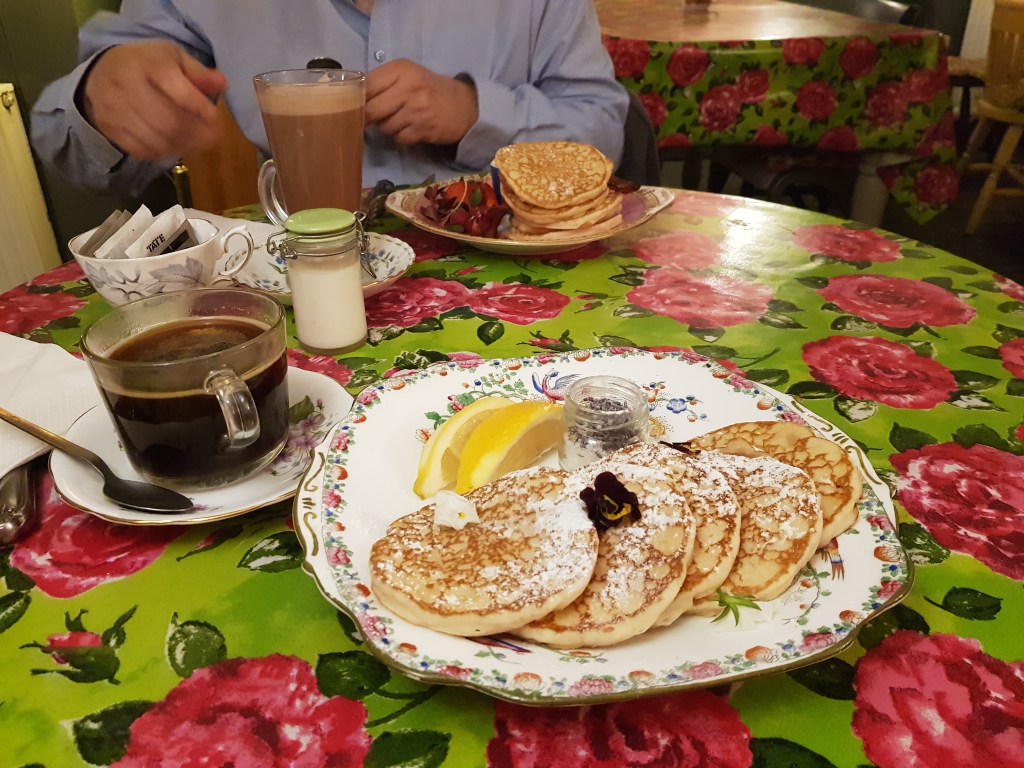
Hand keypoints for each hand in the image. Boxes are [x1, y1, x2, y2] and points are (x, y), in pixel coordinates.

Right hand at [82, 41, 226, 161]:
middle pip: (168, 120)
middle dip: (196, 132)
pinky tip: (175, 145)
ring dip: (183, 146)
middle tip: (211, 136)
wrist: (102, 74)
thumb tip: (222, 84)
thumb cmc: (148, 66)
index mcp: (147, 62)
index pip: (175, 86)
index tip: (216, 118)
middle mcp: (126, 83)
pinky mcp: (110, 128)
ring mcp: (115, 108)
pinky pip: (143, 150)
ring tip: (196, 142)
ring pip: (157, 139)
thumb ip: (199, 73)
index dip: (199, 107)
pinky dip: (164, 152)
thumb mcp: (175, 58)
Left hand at [365, 59, 477, 145]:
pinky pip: (398, 138)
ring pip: (384, 126)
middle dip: (368, 118)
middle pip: (371, 109)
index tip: (355, 105)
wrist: (463, 105)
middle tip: (370, 119)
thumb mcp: (407, 76)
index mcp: (401, 69)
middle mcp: (409, 86)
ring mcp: (417, 109)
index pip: (366, 86)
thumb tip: (354, 100)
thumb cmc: (429, 89)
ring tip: (398, 120)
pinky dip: (400, 137)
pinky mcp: (424, 128)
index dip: (357, 99)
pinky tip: (409, 129)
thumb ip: (382, 83)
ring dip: (386, 128)